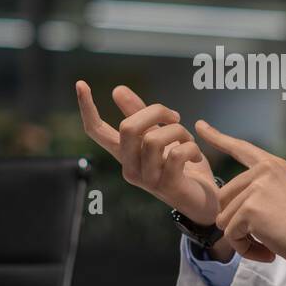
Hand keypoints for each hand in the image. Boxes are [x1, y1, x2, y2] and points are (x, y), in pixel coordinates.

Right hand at [75, 81, 218, 224]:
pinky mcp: (166, 185)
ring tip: (188, 139)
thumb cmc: (182, 167)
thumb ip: (142, 115)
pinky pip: (176, 154)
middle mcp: (129, 167)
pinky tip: (196, 155)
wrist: (204, 201)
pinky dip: (191, 147)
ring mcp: (146, 179)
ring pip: (155, 139)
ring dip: (178, 131)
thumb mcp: (162, 136)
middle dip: (156, 111)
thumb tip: (117, 90)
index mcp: (124, 154)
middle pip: (128, 127)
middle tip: (174, 116)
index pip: (96, 131)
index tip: (81, 84)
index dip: (87, 108)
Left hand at [195, 119, 285, 272]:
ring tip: (269, 243)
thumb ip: (262, 191)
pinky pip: (231, 234)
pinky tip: (268, 249)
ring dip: (242, 239)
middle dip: (237, 224)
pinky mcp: (250, 208)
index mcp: (273, 165)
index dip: (217, 137)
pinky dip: (246, 249)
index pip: (240, 148)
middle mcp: (263, 171)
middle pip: (223, 199)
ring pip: (224, 220)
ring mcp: (256, 188)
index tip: (199, 126)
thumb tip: (229, 206)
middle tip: (264, 237)